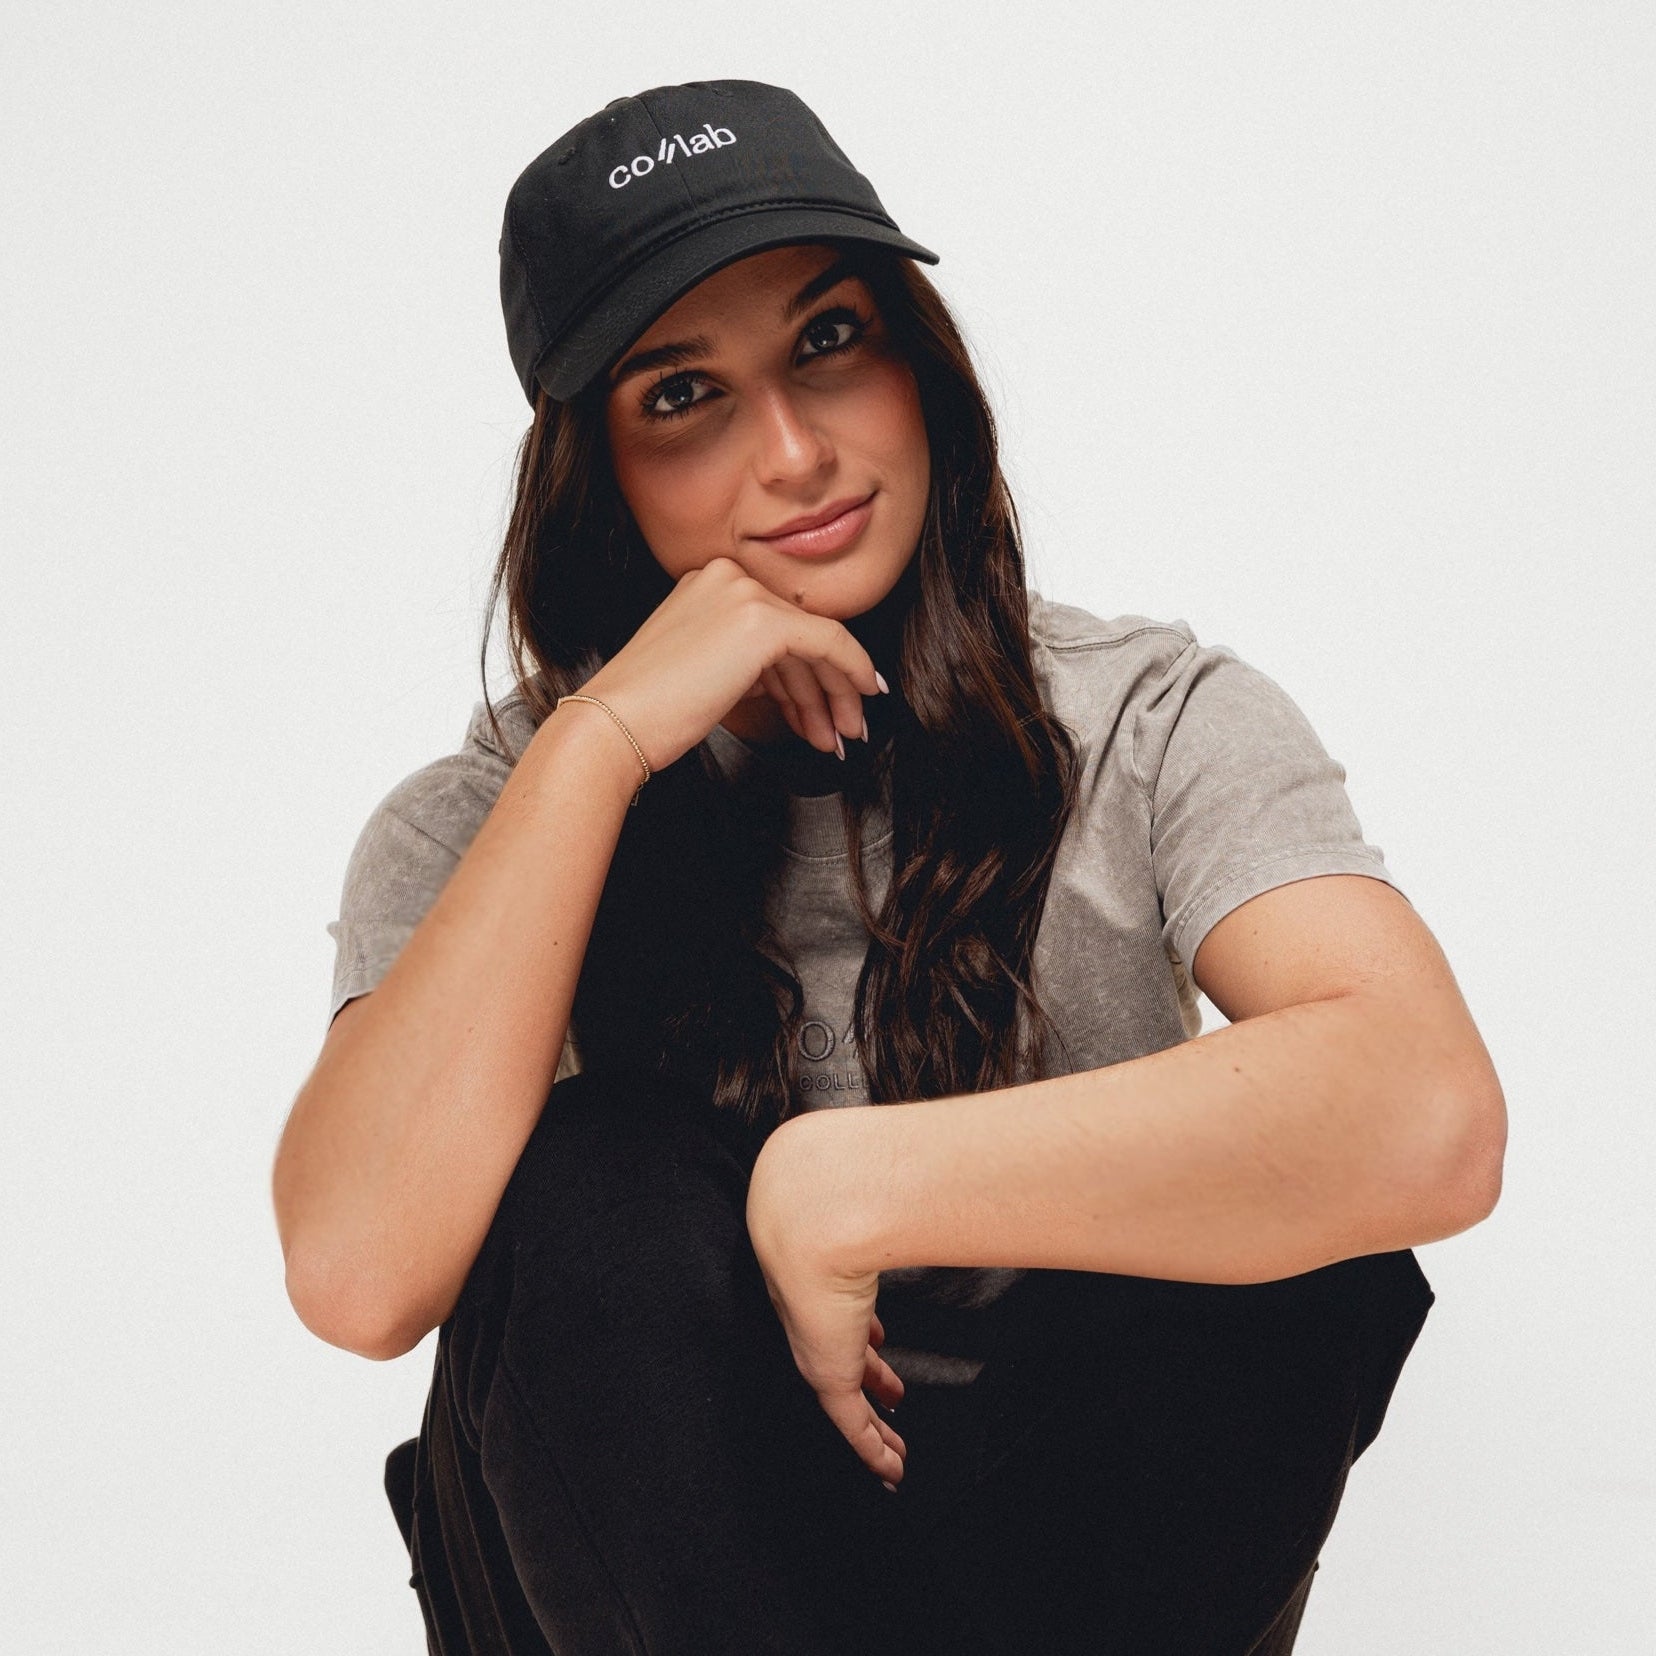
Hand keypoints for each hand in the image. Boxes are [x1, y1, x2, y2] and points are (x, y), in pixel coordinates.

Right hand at [570, 556, 885, 775]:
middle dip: (826, 688)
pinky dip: (852, 671)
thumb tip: (798, 688)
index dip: (807, 671)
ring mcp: (745, 593)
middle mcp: (728, 576)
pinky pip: (828, 642)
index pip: (775, 626)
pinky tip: (863, 698)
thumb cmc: (651, 712)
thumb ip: (750, 666)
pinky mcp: (762, 620)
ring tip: (841, 737)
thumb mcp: (709, 673)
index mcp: (709, 582)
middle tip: (843, 729)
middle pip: (797, 634)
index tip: (829, 705)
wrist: (615, 724)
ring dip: (835, 695)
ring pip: (816, 642)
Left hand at [744, 1111, 907, 1487]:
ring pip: (845, 1398)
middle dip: (868, 1374)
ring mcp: (816, 1342)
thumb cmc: (835, 1185)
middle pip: (840, 1351)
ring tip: (891, 1451)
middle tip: (890, 1389)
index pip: (838, 1304)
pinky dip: (872, 1451)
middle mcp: (810, 1309)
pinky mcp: (828, 1372)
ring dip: (871, 1426)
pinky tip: (890, 1471)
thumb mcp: (865, 1186)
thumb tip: (927, 1151)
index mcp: (814, 1267)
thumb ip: (894, 1179)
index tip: (879, 1336)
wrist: (811, 1206)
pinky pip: (852, 1426)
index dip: (860, 1325)